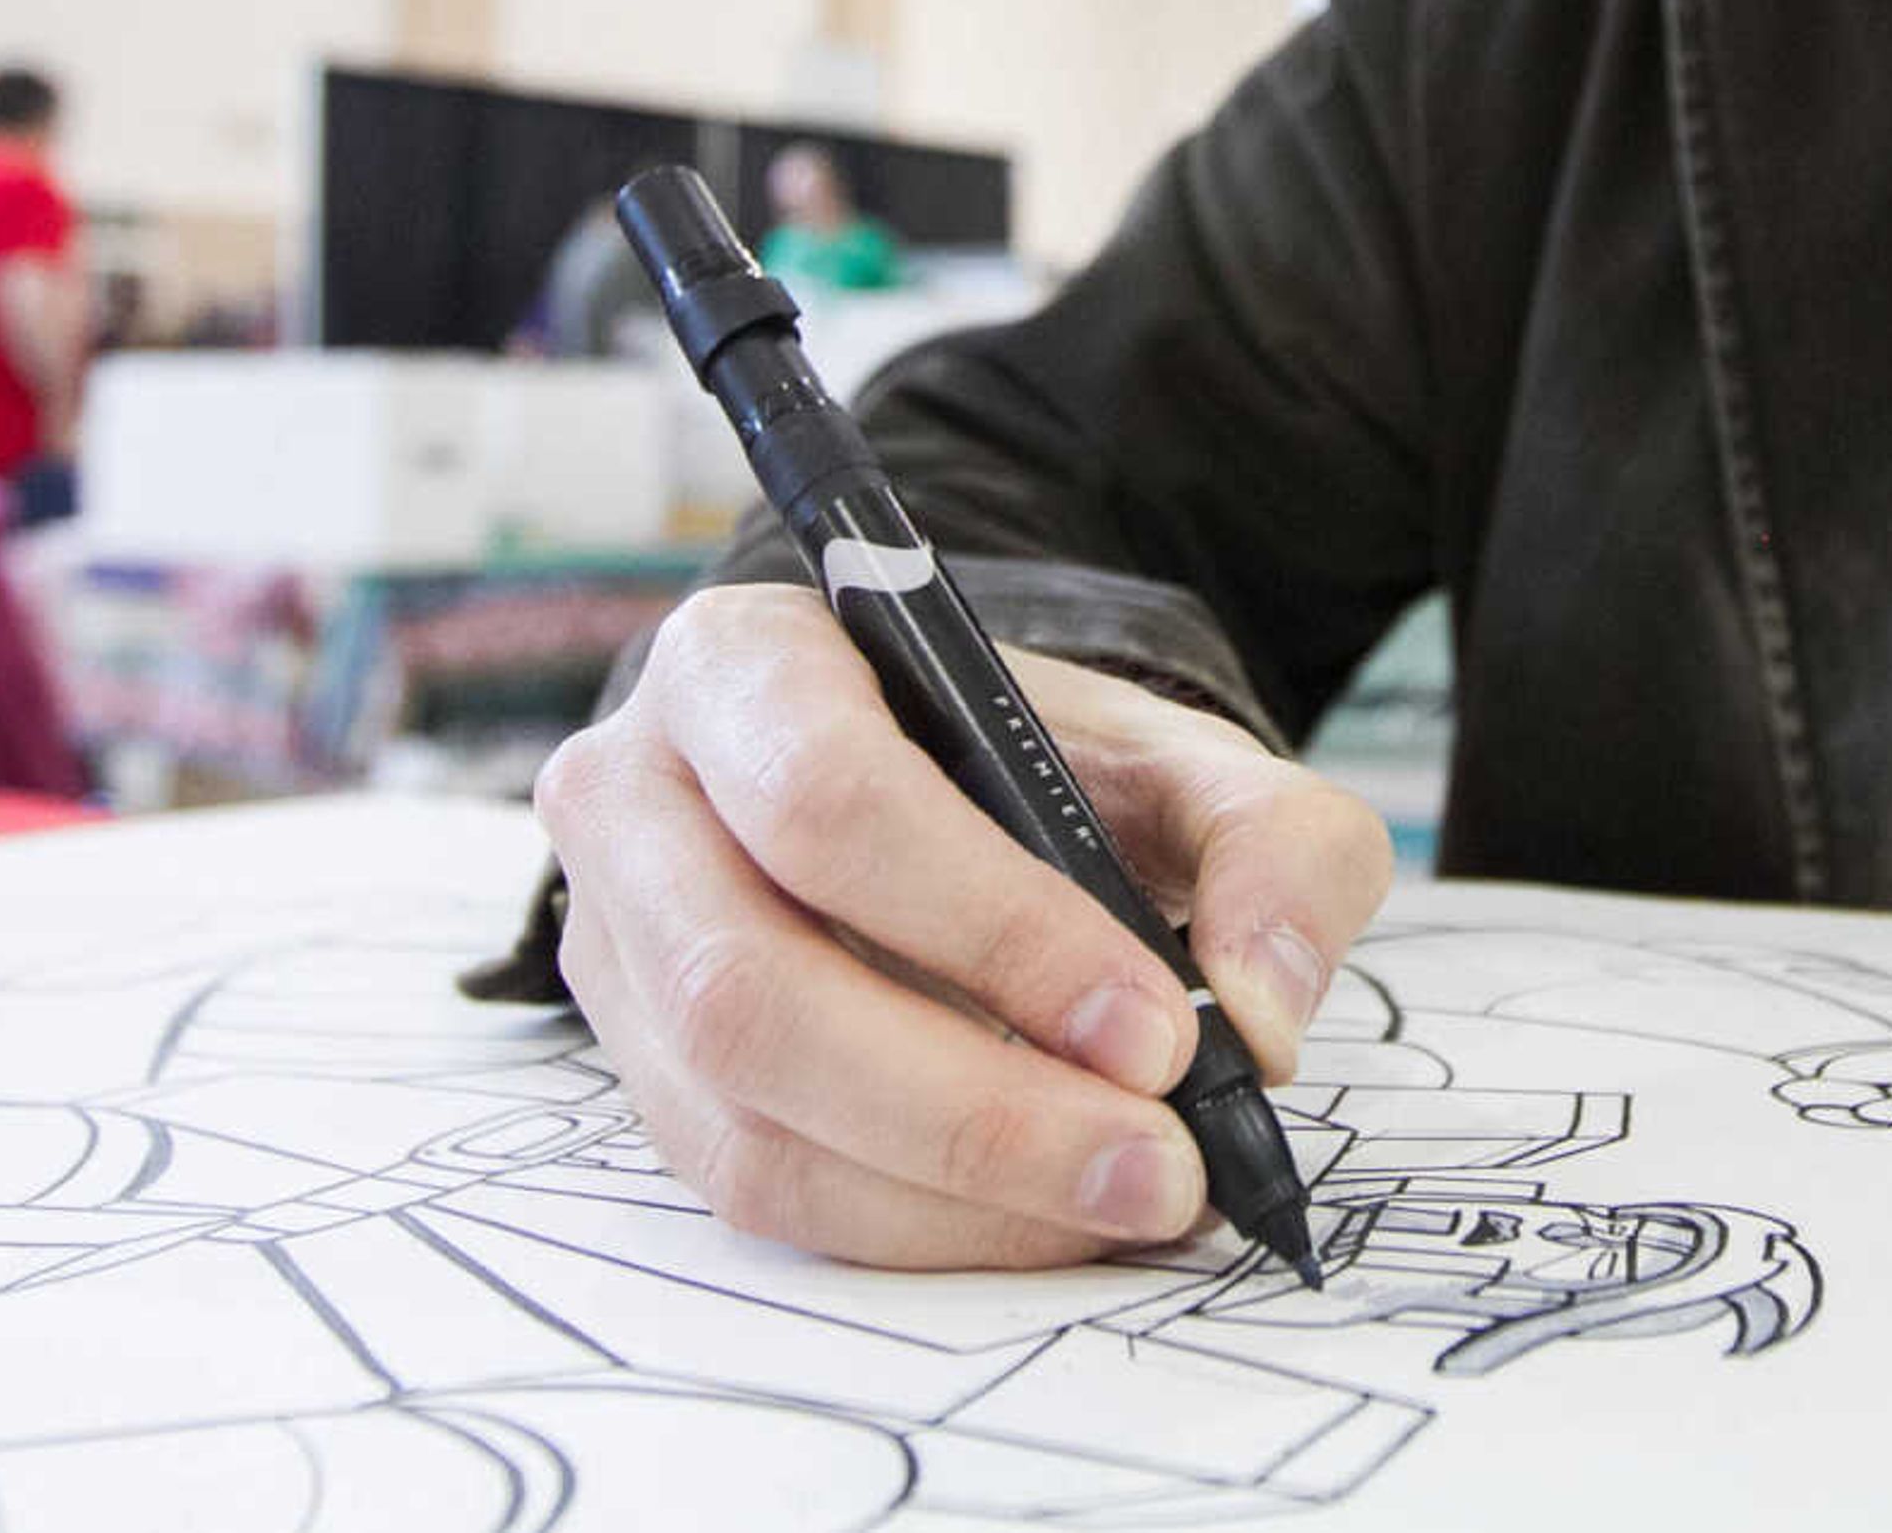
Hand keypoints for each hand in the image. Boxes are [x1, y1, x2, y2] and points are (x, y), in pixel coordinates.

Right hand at [532, 582, 1391, 1270]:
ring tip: (1123, 1197)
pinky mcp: (644, 1076)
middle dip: (972, 1107)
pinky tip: (1042, 1215)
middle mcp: (636, 798)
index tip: (1155, 1027)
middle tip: (1154, 1162)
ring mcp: (618, 951)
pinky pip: (757, 1189)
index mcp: (745, 663)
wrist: (948, 787)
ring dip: (951, 1196)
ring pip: (743, 1122)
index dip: (990, 928)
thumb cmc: (1039, 764)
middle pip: (751, 989)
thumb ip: (1274, 848)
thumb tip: (1263, 1015)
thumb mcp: (1184, 757)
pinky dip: (916, 1228)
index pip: (828, 800)